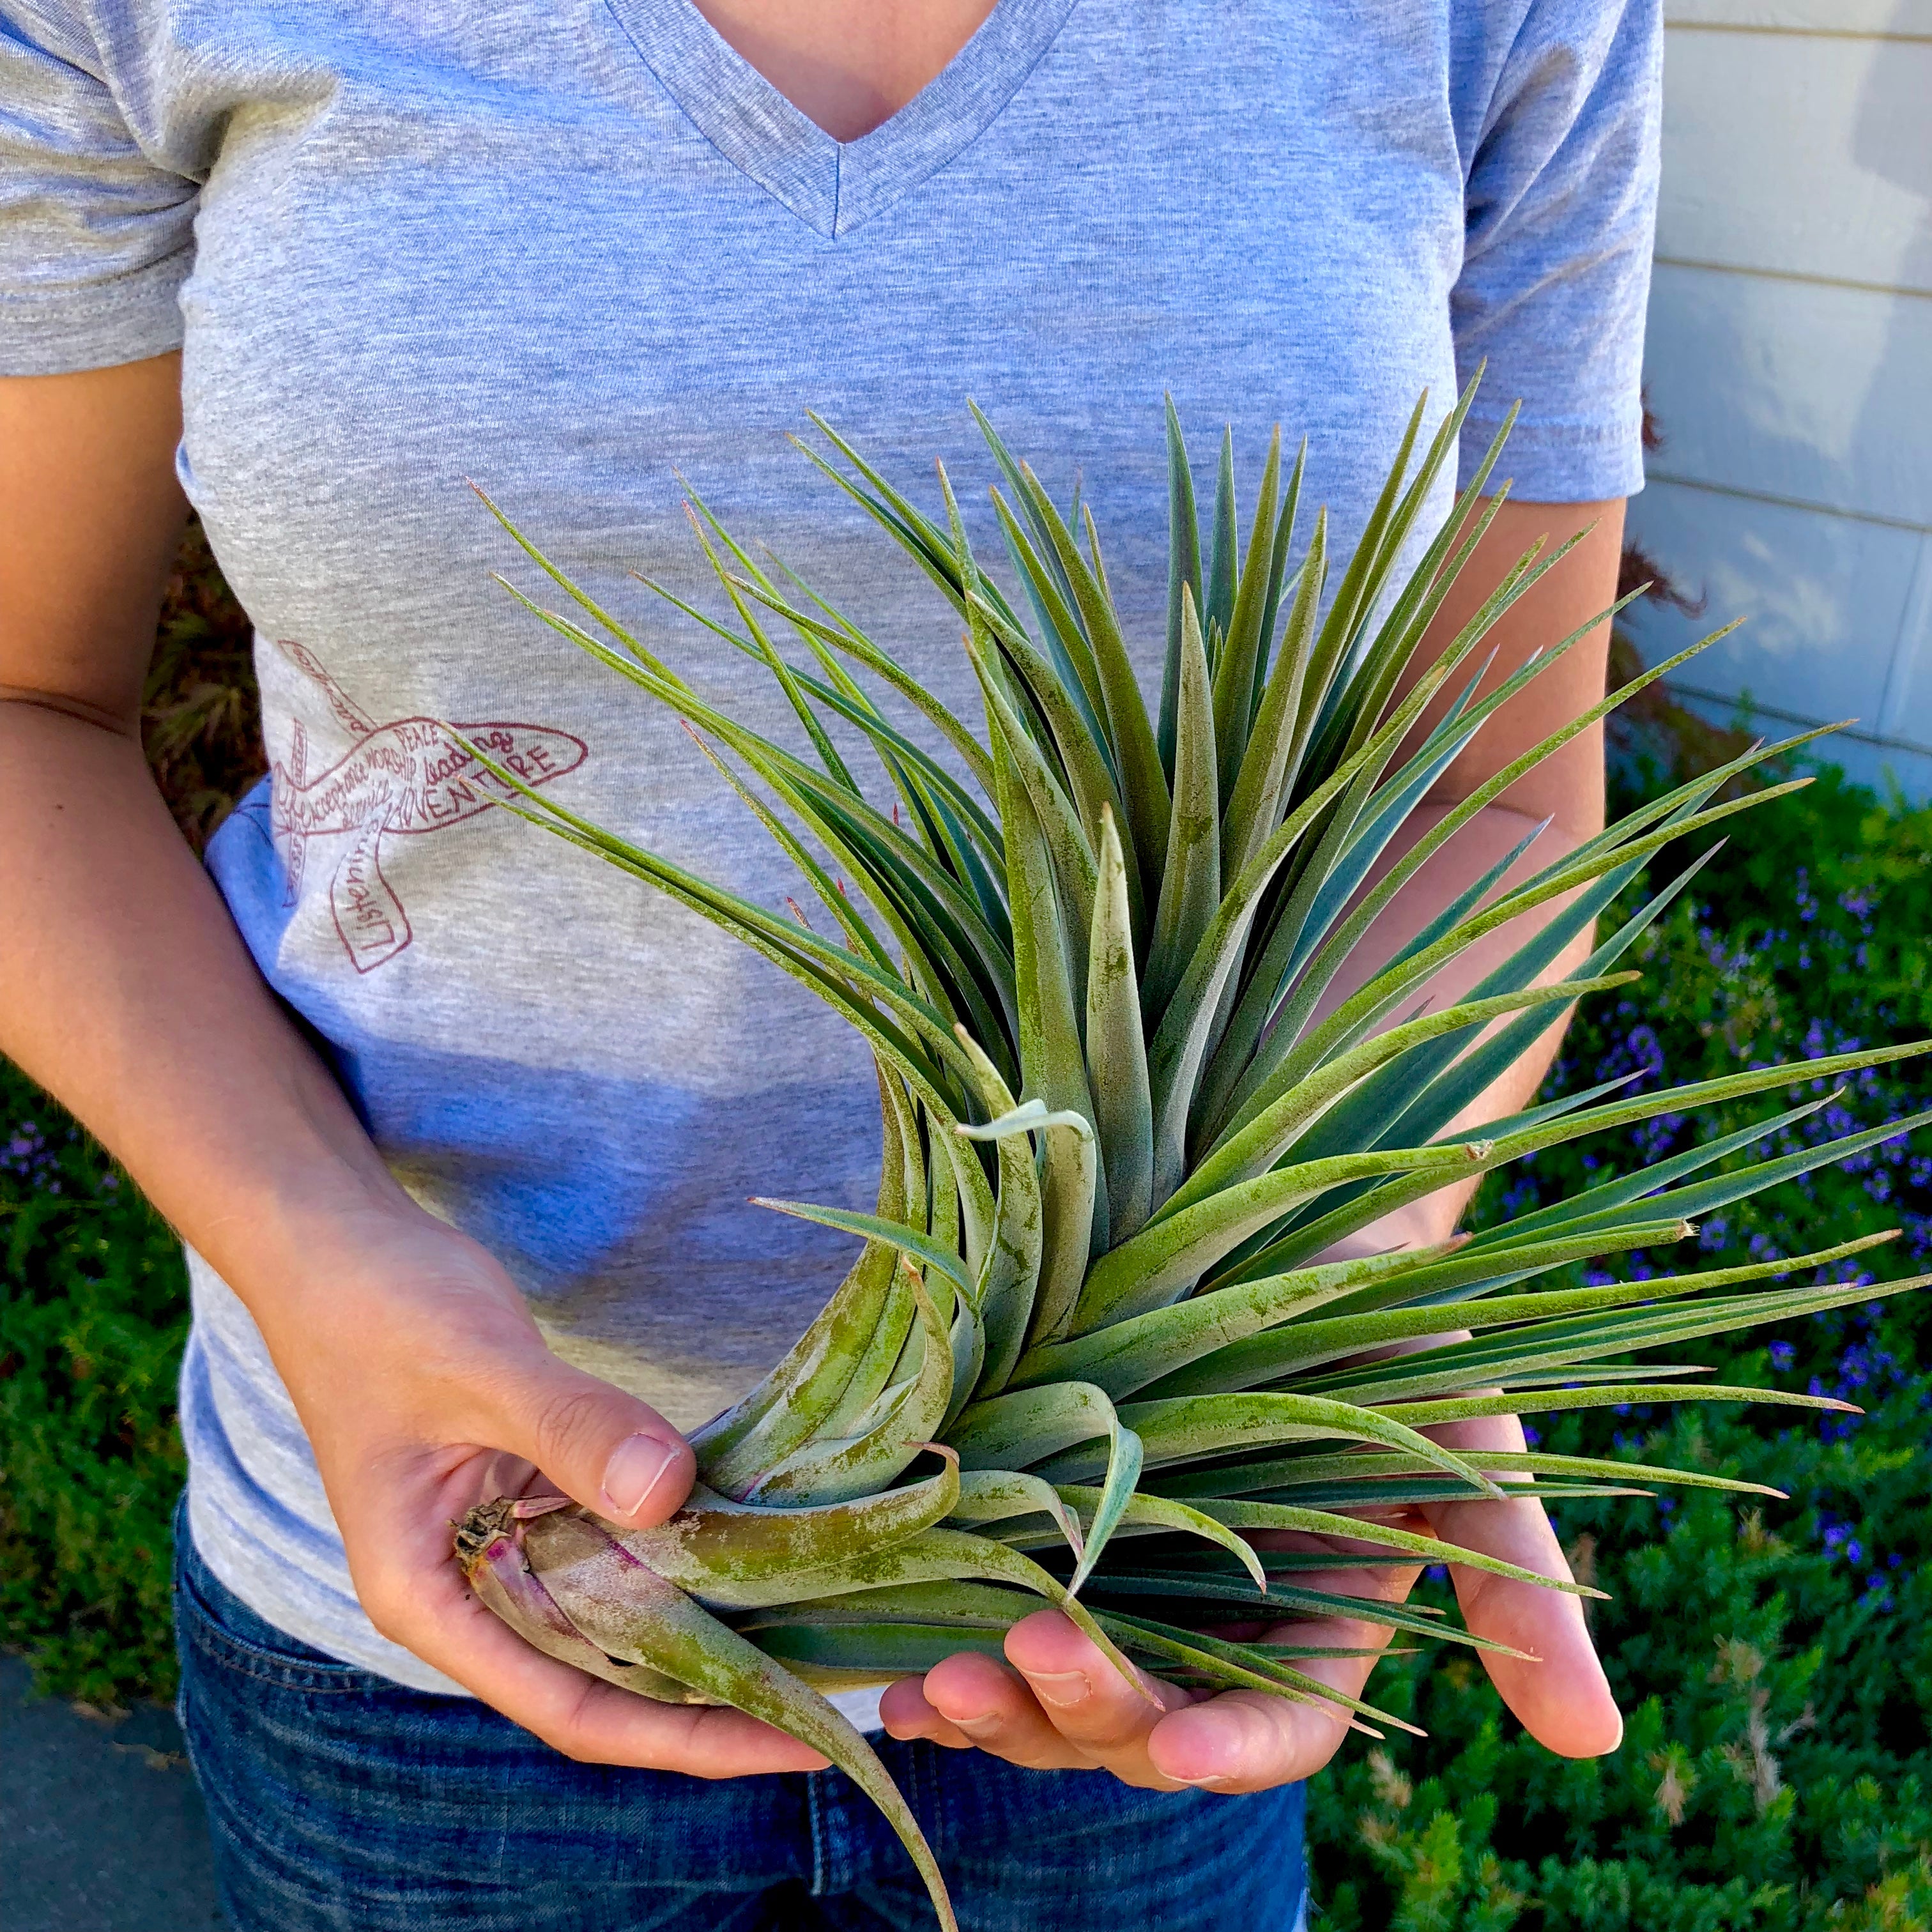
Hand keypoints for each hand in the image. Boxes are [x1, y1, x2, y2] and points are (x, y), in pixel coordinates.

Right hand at [253, 1201, 828, 1776]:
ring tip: (828, 1636)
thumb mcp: (478, 1367)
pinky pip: (622, 1537)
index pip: (574, 1706)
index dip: (686, 1736)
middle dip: (719, 1695)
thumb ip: (571, 1428)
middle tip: (840, 1695)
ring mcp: (507, 1540)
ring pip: (624, 1609)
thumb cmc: (377, 1309)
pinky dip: (688, 1542)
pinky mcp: (538, 1489)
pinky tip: (769, 1542)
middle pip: (610, 1676)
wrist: (336, 1243)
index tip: (793, 1742)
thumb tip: (668, 1494)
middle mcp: (471, 1589)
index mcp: (430, 1598)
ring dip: (713, 1622)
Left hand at [879, 1197, 1621, 1788]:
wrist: (1290, 1207)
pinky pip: (992, 1615)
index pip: (1281, 1725)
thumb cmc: (1394, 1312)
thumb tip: (1595, 1747)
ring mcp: (1124, 1577)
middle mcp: (1212, 1619)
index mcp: (1317, 1621)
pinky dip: (945, 1656)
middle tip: (1016, 1665)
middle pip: (1145, 1724)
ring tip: (928, 1690)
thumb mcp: (1472, 1432)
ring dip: (997, 1711)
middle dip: (1082, 1715)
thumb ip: (1520, 1587)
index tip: (1180, 1746)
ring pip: (1057, 1696)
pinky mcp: (1049, 1521)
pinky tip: (889, 1674)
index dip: (1233, 1745)